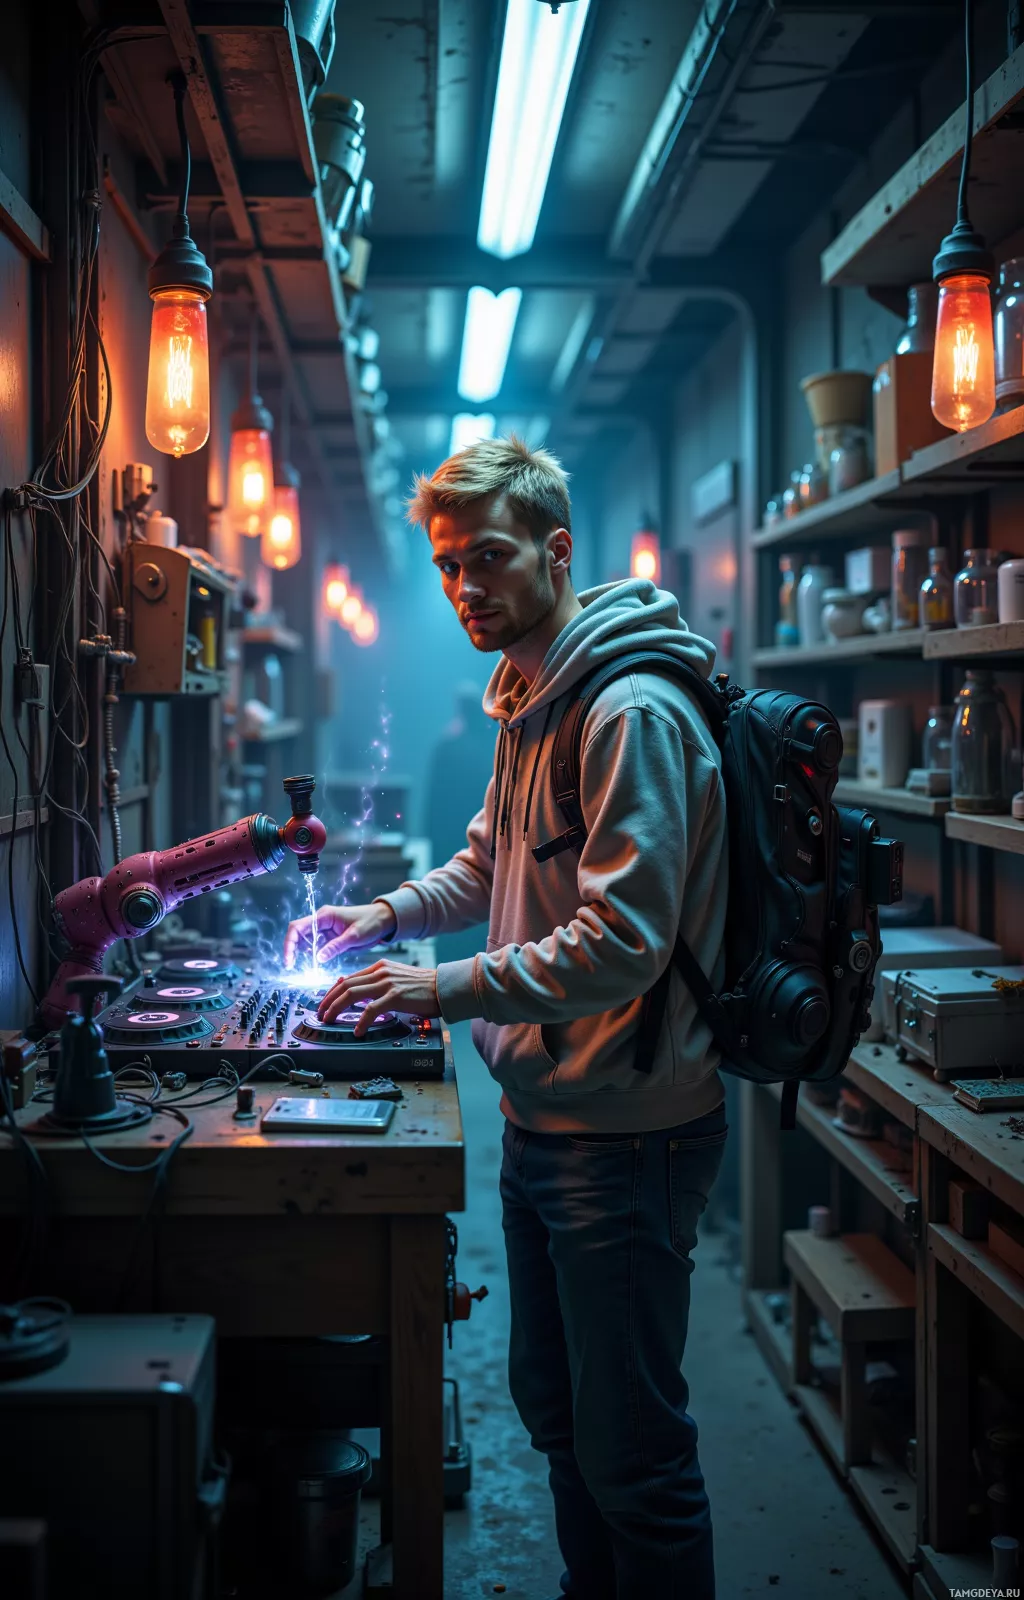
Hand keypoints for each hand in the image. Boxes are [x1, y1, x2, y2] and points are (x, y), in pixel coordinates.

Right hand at [283, 900, 396, 967]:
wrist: (384, 921)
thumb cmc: (371, 922)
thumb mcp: (354, 935)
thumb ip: (336, 946)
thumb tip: (318, 958)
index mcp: (324, 916)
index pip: (297, 927)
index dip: (290, 943)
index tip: (289, 959)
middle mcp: (321, 922)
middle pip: (298, 935)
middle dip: (292, 950)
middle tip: (291, 967)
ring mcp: (325, 931)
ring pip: (305, 943)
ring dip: (301, 954)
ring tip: (301, 968)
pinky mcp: (330, 939)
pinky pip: (316, 948)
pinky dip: (312, 957)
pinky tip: (313, 965)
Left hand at [317, 959, 441, 1035]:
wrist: (444, 985)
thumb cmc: (424, 986)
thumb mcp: (397, 977)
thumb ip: (379, 983)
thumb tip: (362, 995)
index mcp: (379, 967)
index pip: (348, 978)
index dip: (332, 991)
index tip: (324, 1002)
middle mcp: (380, 972)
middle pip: (345, 985)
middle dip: (328, 1000)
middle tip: (321, 1013)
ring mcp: (387, 983)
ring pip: (352, 994)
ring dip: (336, 1008)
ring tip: (329, 1020)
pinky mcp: (396, 996)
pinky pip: (371, 1010)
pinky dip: (361, 1021)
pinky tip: (358, 1031)